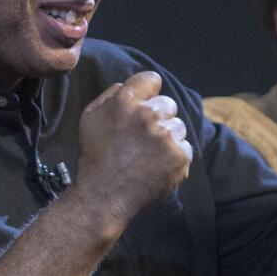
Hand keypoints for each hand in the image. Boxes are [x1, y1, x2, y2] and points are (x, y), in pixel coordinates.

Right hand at [75, 71, 191, 224]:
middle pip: (168, 103)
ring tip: (147, 155)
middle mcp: (148, 115)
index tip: (144, 104)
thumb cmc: (96, 156)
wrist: (105, 196)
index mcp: (125, 101)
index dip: (148, 91)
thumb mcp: (91, 118)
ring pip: (178, 126)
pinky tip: (156, 166)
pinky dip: (174, 157)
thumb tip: (127, 84)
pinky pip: (185, 148)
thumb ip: (110, 95)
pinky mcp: (180, 156)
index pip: (152, 79)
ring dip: (167, 138)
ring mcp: (166, 136)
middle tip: (142, 138)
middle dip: (158, 117)